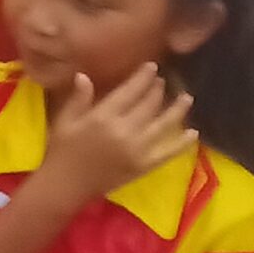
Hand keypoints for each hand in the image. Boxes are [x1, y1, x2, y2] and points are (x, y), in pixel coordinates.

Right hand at [41, 65, 195, 198]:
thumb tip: (84, 76)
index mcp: (103, 117)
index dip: (143, 78)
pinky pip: (167, 153)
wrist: (66, 185)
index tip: (152, 67)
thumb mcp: (64, 121)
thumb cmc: (61, 150)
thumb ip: (78, 99)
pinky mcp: (143, 166)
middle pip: (149, 105)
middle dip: (158, 90)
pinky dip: (182, 143)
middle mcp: (124, 131)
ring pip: (163, 125)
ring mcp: (137, 149)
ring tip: (187, 98)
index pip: (130, 92)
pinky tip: (193, 133)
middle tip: (163, 80)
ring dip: (176, 110)